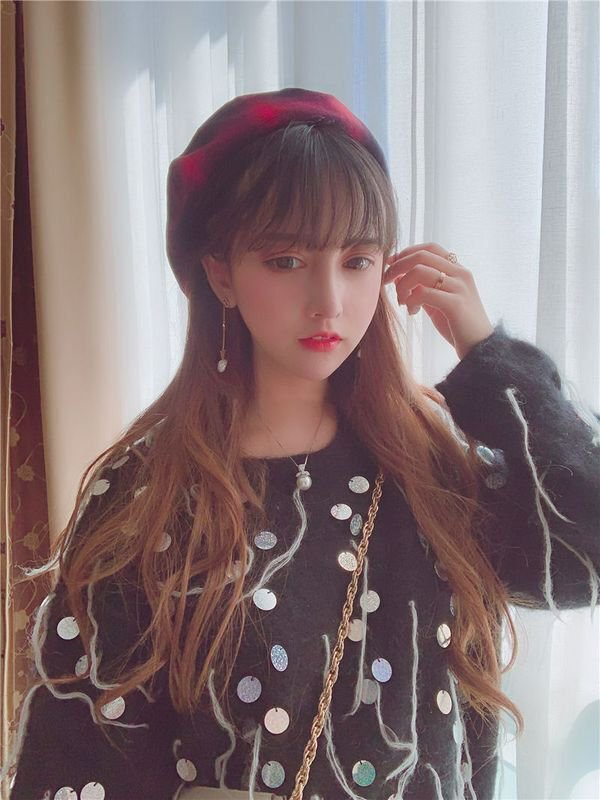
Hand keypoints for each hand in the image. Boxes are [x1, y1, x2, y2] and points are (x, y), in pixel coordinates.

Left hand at [383, 242, 494, 359]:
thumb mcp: (436, 302)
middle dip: (398, 266)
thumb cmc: (457, 324)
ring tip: (401, 300)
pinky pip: (424, 292)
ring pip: (420, 271)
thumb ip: (421, 287)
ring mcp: (460, 287)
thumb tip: (397, 276)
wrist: (481, 347)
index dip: (406, 252)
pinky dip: (411, 299)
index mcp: (458, 270)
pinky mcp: (456, 304)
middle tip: (386, 281)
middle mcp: (460, 274)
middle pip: (422, 256)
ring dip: (403, 285)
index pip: (430, 248)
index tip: (390, 263)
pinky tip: (411, 311)